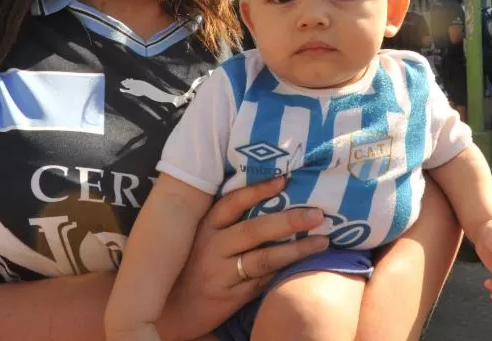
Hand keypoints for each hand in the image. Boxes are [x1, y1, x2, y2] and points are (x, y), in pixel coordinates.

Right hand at [158, 177, 328, 340]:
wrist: (168, 311)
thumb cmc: (190, 267)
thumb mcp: (201, 239)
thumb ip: (226, 223)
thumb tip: (271, 197)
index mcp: (205, 227)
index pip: (232, 202)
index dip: (257, 189)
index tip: (284, 179)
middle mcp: (211, 247)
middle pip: (254, 230)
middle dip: (288, 220)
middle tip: (317, 214)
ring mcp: (220, 273)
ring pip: (264, 259)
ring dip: (297, 249)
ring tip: (323, 241)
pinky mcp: (229, 297)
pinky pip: (262, 282)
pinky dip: (284, 272)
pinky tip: (306, 266)